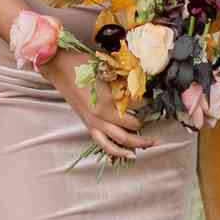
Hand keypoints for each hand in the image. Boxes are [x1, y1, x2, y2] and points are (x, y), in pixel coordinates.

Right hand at [38, 48, 154, 160]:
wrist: (60, 69)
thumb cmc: (83, 65)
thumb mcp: (108, 69)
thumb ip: (124, 81)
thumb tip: (142, 87)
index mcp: (108, 97)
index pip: (137, 105)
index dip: (149, 104)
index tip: (157, 102)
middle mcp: (102, 114)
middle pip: (132, 125)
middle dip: (148, 124)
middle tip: (159, 122)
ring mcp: (94, 122)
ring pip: (121, 140)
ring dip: (138, 143)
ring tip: (152, 143)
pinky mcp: (88, 126)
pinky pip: (104, 144)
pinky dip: (117, 151)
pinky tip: (130, 154)